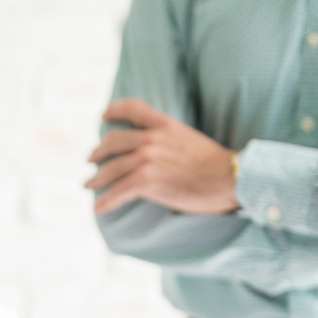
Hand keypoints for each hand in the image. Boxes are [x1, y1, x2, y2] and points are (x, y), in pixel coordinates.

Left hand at [85, 98, 238, 215]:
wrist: (229, 177)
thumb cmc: (217, 165)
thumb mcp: (191, 140)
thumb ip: (171, 140)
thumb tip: (160, 151)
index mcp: (165, 125)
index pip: (134, 109)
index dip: (115, 110)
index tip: (104, 115)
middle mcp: (152, 139)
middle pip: (114, 141)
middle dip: (98, 151)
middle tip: (91, 159)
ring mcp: (147, 159)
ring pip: (111, 168)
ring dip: (96, 178)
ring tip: (88, 185)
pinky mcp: (146, 181)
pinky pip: (118, 192)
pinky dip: (106, 201)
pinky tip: (98, 208)